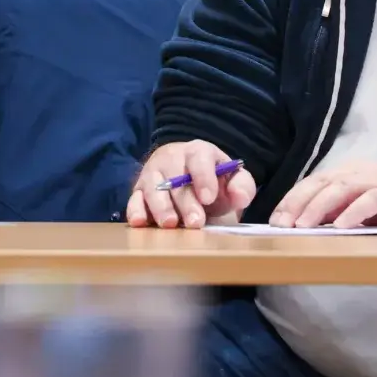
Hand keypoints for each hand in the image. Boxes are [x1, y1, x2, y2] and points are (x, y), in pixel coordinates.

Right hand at [127, 140, 256, 229]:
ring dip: (161, 206)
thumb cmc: (213, 182)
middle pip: (176, 178)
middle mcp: (172, 159)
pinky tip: (140, 222)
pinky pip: (134, 199)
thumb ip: (242, 187)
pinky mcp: (138, 191)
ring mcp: (153, 174)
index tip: (209, 198)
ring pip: (153, 187)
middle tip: (196, 222)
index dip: (204, 177)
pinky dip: (135, 210)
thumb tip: (239, 195)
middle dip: (186, 202)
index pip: (199, 158)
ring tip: (170, 224)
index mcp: (198, 152)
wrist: (189, 180)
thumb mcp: (232, 181)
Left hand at [269, 159, 376, 228]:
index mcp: (350, 173)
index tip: (275, 219)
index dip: (292, 199)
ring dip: (319, 206)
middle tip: (281, 224)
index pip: (314, 182)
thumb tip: (304, 225)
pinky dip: (354, 212)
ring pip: (342, 187)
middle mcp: (361, 172)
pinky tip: (341, 227)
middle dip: (298, 202)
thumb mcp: (362, 208)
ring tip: (303, 225)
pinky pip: (372, 199)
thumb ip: (338, 211)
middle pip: (322, 181)